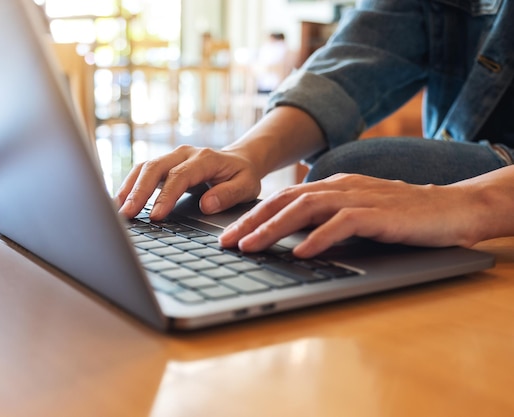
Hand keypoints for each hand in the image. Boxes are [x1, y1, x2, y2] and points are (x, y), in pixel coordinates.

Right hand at [115, 145, 262, 219]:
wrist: (240, 160)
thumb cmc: (243, 175)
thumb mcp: (247, 186)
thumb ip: (228, 195)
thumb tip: (206, 205)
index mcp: (204, 158)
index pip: (179, 176)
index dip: (165, 196)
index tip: (156, 216)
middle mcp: (184, 153)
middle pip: (154, 168)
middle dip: (138, 191)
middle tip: (127, 214)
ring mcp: (172, 157)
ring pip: (144, 167)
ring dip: (129, 188)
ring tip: (118, 210)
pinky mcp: (164, 164)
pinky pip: (143, 171)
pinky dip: (130, 185)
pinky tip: (121, 202)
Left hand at [219, 173, 484, 257]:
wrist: (452, 208)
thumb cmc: (400, 216)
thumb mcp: (355, 213)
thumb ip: (325, 219)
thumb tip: (290, 238)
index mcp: (331, 186)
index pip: (282, 199)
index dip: (252, 216)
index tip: (228, 236)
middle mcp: (339, 187)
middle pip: (285, 201)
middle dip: (251, 222)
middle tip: (226, 243)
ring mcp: (359, 198)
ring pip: (306, 208)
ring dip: (274, 228)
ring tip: (251, 247)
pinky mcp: (379, 214)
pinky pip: (343, 223)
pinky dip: (319, 237)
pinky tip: (300, 252)